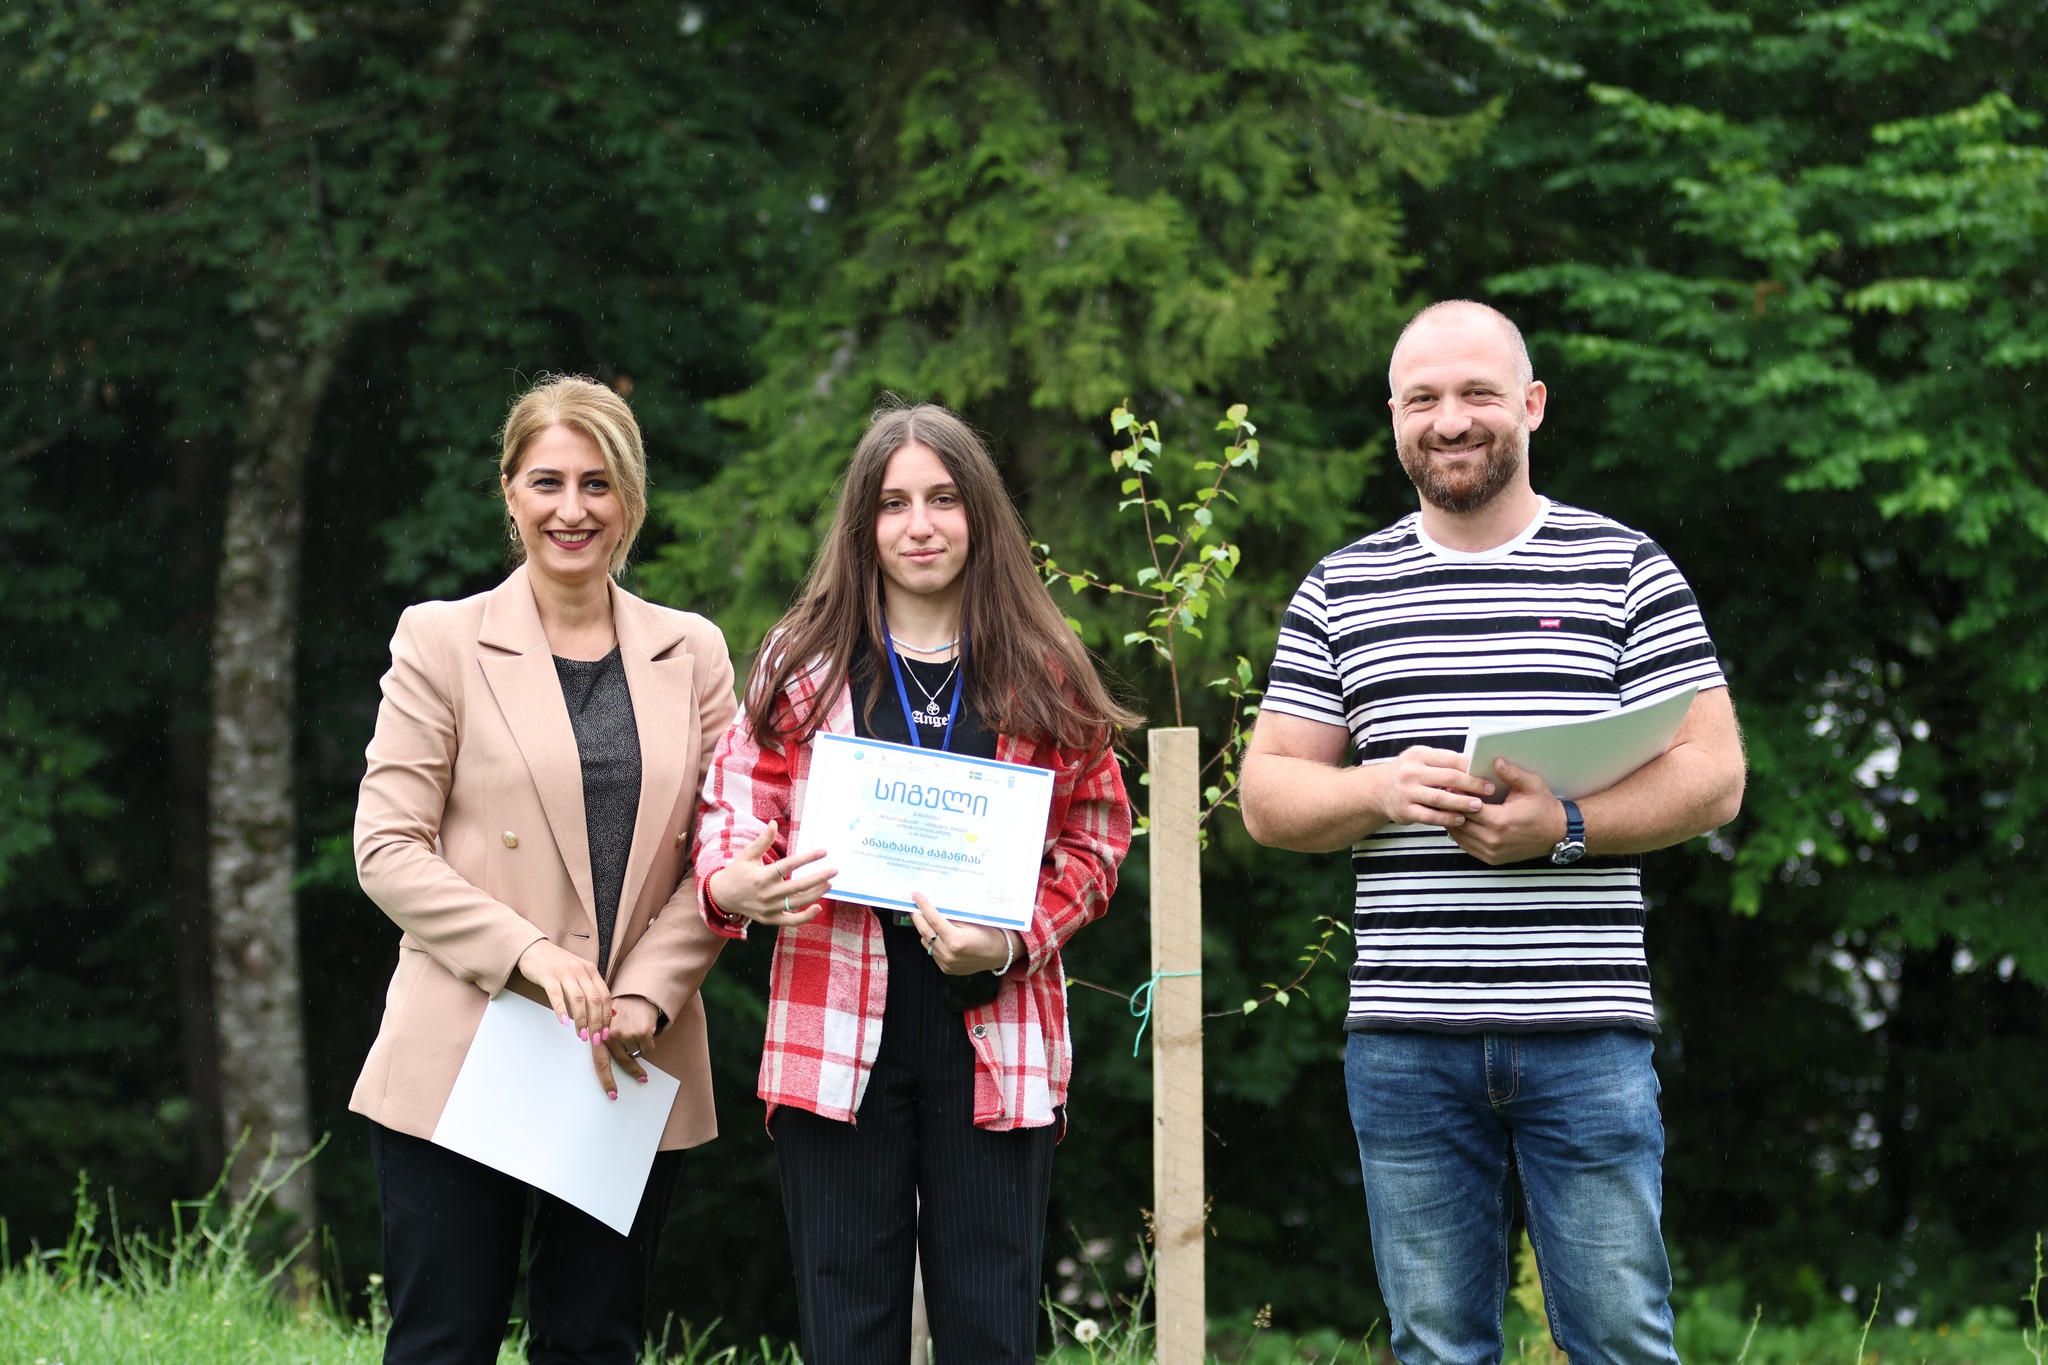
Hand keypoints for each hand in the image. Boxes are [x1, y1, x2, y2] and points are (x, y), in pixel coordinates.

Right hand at [515, 939, 613, 1041]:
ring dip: (581, 1019)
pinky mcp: (548, 975)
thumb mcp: (580, 973)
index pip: (605, 996)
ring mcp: (564, 972)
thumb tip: (610, 1012)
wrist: (535, 948)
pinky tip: (564, 1022)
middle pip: (593, 999)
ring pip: (578, 999)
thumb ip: (593, 990)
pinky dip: (561, 1009)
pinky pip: (556, 994)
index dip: (606, 1016)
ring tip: (581, 1034)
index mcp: (590, 970)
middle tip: (594, 1038)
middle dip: (596, 1022)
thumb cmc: (558, 964)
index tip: (605, 1032)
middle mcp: (580, 970)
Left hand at [592, 994, 660, 1099]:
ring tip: (638, 1032)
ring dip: (639, 1047)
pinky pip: (648, 1049)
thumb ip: (603, 1041)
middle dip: (634, 1072)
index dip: (606, 1080)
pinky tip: (646, 1030)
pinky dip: (649, 1043)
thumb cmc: (621, 1011)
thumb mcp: (606, 1024)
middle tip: (642, 1078)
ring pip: (637, 1054)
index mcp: (599, 1035)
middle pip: (623, 1062)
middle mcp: (611, 1036)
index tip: (612, 1094)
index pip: (600, 1062)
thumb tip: (605, 1067)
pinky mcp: (641, 1032)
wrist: (637, 995)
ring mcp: (626, 1034)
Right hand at [706, 820, 835, 926]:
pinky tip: (818, 907)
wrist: (722, 897)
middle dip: (818, 878)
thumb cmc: (736, 872)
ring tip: (829, 883)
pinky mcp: (769, 919)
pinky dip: (805, 917)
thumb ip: (762, 841)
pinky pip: (791, 920)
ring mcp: (768, 908)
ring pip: (797, 903)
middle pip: (798, 886)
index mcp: (761, 876)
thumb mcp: (747, 855)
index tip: (823, 852)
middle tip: (834, 870)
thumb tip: (773, 823)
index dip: (807, 858)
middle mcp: (766, 894)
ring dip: (816, 894)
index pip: (789, 866)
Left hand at [908, 894, 1013, 975]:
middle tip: (913, 906)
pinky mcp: (946, 969)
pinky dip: (932, 942)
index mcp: (956, 940)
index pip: (933, 920)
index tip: (916, 896)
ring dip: (925, 930)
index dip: (923, 906)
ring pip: (925, 942)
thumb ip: (951, 916)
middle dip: (917, 917)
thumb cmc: (989, 933)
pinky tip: (938, 934)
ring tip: (927, 920)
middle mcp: (948, 954)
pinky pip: (932, 952)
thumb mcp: (971, 921)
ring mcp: (946, 963)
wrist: (1000, 953)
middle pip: (924, 932)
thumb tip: (934, 906)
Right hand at [1371, 745, 1496, 827]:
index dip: (1472, 768)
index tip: (1488, 776)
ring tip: (1478, 806)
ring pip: (1440, 798)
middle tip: (1489, 791)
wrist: (1378, 789)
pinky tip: (1460, 819)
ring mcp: (1406, 792)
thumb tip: (1476, 766)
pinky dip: (1447, 819)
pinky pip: (1430, 816)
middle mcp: (1411, 772)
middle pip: (1448, 778)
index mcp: (1419, 755)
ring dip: (1461, 803)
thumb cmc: (1409, 773)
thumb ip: (1444, 762)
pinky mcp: (1404, 810)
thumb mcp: (1421, 759)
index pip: (1451, 759)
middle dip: (1472, 785)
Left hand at [1448, 758, 1567, 865]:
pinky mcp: (1492, 859)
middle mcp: (1493, 840)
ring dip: (1454, 821)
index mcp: (1500, 822)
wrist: (1557, 833)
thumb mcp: (1532, 785)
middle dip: (1453, 807)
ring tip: (1452, 805)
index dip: (1458, 796)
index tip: (1454, 785)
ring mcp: (1491, 852)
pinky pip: (1467, 846)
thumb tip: (1496, 761)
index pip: (1467, 808)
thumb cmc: (1544, 808)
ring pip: (1460, 836)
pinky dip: (1461, 834)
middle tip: (1448, 794)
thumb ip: (1512, 773)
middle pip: (1460, 822)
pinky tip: (1461, 821)